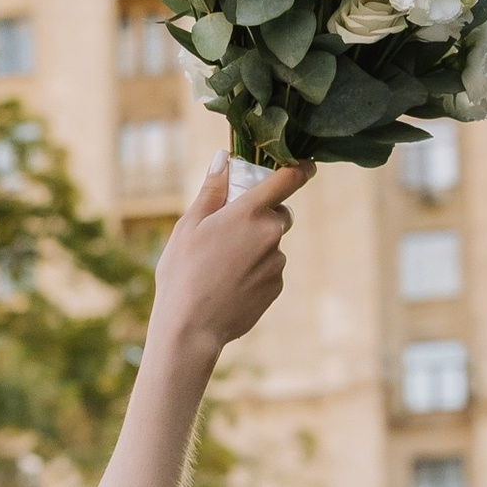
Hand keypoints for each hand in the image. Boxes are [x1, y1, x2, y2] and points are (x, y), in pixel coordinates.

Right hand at [149, 154, 307, 364]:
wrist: (191, 328)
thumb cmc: (182, 274)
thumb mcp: (188, 227)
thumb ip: (211, 190)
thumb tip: (222, 158)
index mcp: (249, 212)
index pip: (288, 179)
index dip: (299, 168)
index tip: (304, 165)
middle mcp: (270, 234)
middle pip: (278, 214)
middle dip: (261, 216)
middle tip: (229, 232)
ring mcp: (277, 262)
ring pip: (271, 244)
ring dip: (255, 248)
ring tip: (221, 268)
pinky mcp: (277, 286)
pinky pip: (270, 269)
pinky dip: (255, 271)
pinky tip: (230, 285)